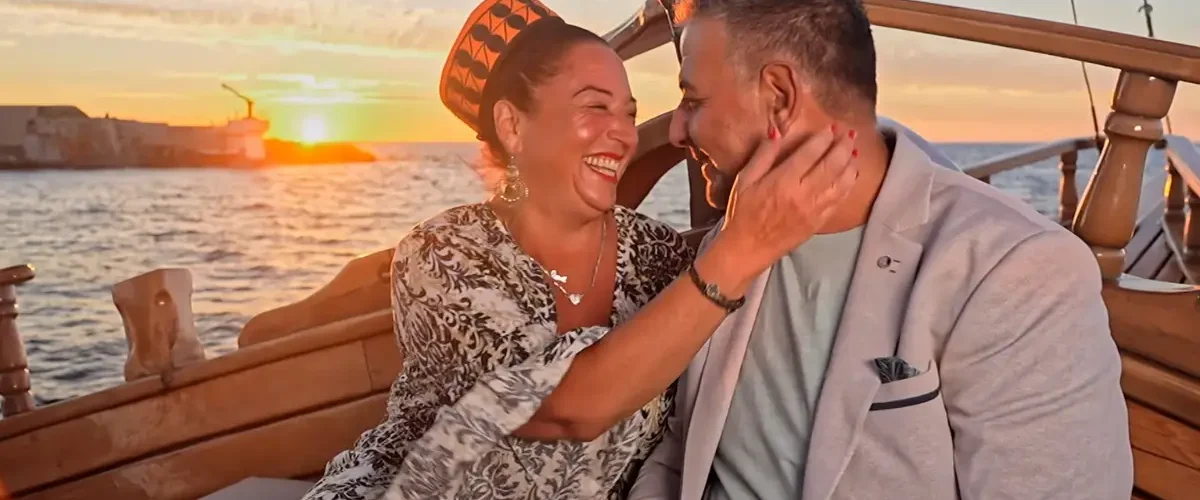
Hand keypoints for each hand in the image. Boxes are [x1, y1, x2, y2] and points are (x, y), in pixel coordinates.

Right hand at [701, 124, 858, 292]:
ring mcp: (814, 209)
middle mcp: (803, 194)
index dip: (823, 138)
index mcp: (783, 181)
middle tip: (849, 134)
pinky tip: (852, 174)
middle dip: (843, 146)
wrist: (747, 248)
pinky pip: (841, 199)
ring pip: (842, 182)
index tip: (830, 127)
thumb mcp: (745, 180)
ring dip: (851, 164)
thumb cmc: (742, 213)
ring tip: (854, 150)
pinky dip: (850, 184)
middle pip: (832, 164)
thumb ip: (763, 155)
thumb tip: (777, 132)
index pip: (810, 153)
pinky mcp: (819, 221)